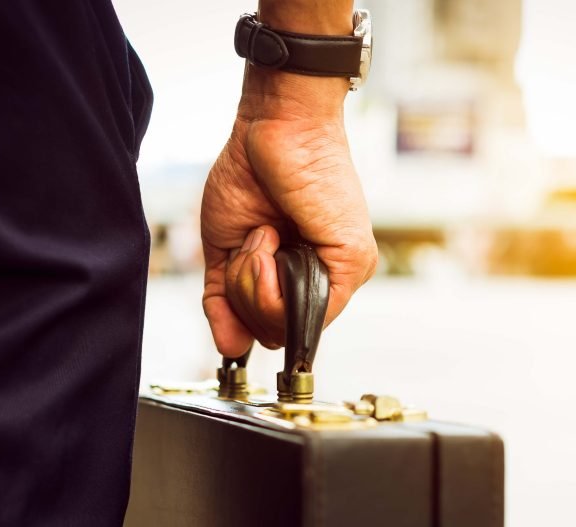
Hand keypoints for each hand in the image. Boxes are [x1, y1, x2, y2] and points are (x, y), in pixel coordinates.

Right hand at [200, 70, 376, 357]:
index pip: (268, 329)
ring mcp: (341, 276)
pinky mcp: (351, 263)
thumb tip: (229, 350)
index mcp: (296, 278)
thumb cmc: (251, 175)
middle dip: (244, 293)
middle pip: (272, 334)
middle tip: (253, 242)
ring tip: (264, 233)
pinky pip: (300, 310)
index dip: (242, 311)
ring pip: (283, 326)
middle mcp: (322, 282)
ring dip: (253, 281)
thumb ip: (224, 301)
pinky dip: (268, 278)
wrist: (271, 126)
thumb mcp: (225, 249)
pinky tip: (270, 238)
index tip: (238, 264)